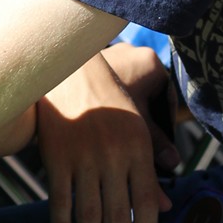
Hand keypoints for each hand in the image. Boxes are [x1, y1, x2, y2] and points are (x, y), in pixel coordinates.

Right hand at [37, 49, 172, 222]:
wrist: (69, 72)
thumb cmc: (108, 102)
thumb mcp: (136, 129)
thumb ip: (150, 169)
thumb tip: (165, 208)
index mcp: (138, 149)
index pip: (146, 202)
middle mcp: (113, 156)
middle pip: (117, 215)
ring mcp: (83, 158)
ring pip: (88, 214)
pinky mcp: (57, 157)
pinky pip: (60, 200)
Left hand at [103, 43, 181, 172]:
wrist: (50, 78)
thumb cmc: (97, 104)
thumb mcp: (132, 127)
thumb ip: (155, 146)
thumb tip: (172, 169)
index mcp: (150, 63)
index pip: (166, 103)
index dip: (163, 129)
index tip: (156, 150)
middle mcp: (134, 52)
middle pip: (147, 96)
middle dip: (142, 121)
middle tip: (136, 147)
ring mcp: (113, 53)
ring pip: (128, 91)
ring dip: (126, 113)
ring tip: (116, 136)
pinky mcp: (94, 60)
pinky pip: (111, 84)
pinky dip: (109, 102)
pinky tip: (99, 122)